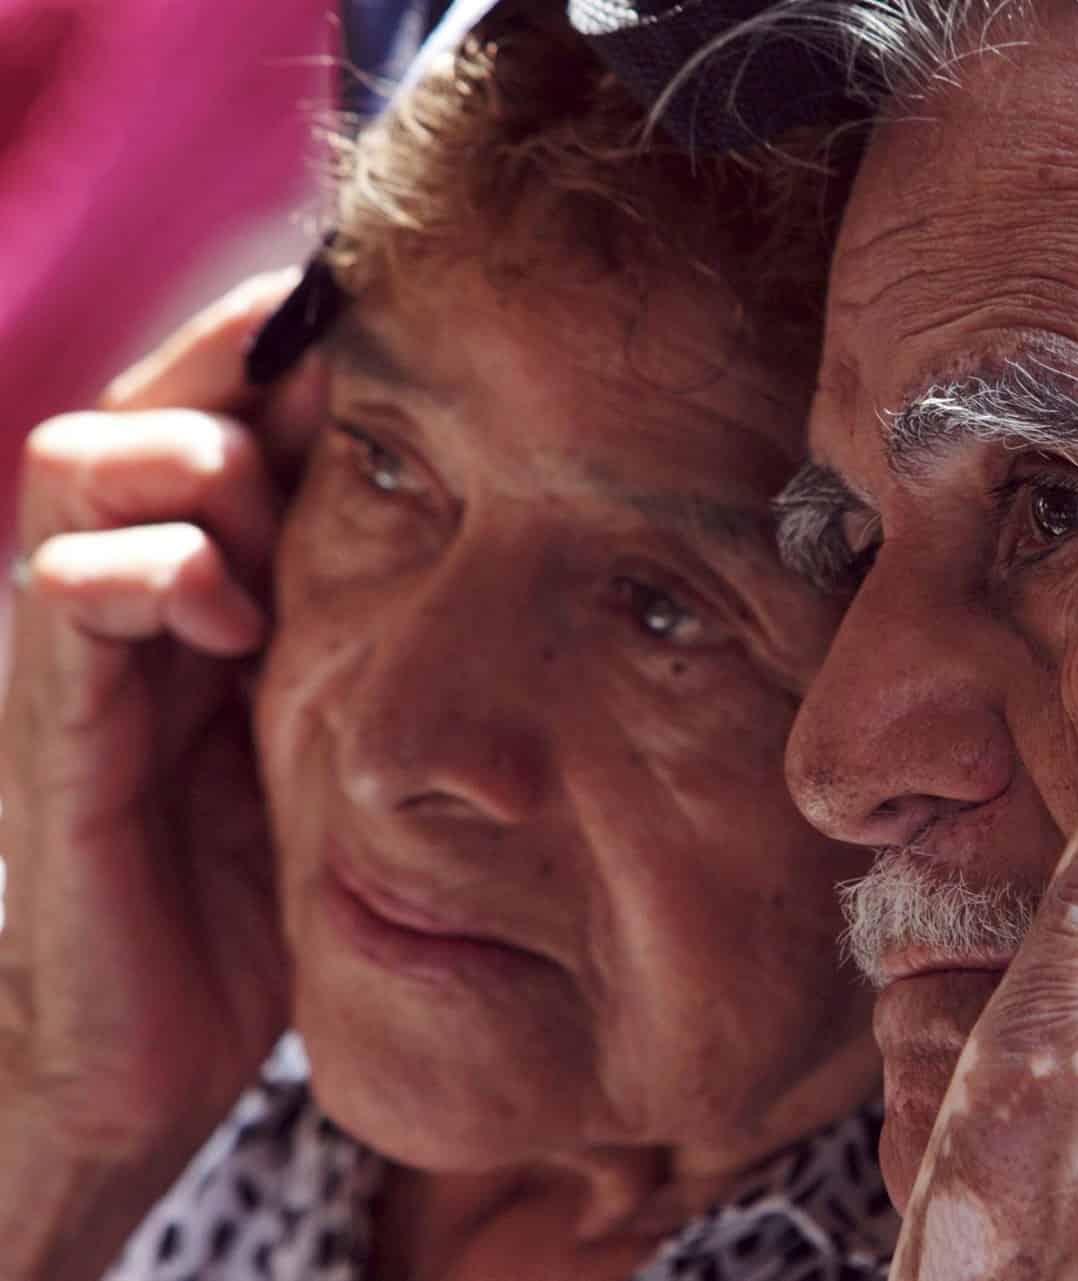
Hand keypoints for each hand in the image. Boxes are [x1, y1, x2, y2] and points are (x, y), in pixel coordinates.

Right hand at [0, 270, 326, 1160]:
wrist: (158, 1044)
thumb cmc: (270, 878)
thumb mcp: (339, 721)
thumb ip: (367, 613)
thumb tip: (499, 511)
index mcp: (208, 578)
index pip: (223, 408)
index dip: (292, 344)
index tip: (396, 314)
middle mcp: (130, 591)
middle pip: (149, 399)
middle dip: (238, 366)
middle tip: (343, 383)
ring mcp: (81, 650)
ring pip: (83, 460)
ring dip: (189, 457)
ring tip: (270, 522)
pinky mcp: (57, 724)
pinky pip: (71, 591)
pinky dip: (155, 574)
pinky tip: (231, 619)